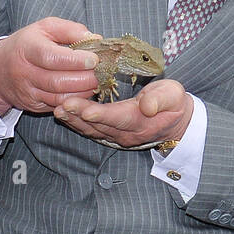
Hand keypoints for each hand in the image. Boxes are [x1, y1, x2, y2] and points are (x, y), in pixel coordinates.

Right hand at [0, 17, 99, 114]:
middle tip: (103, 73)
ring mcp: (28, 91)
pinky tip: (87, 91)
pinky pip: (58, 106)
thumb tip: (95, 39)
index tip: (95, 59)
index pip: (51, 57)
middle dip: (85, 78)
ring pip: (59, 97)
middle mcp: (24, 72)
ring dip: (83, 91)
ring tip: (98, 82)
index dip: (75, 60)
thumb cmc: (28, 44)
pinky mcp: (33, 105)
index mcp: (27, 49)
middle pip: (57, 81)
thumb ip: (70, 30)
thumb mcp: (45, 28)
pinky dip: (76, 101)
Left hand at [54, 79, 193, 148]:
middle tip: (62, 105)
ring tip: (58, 110)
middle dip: (80, 116)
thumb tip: (146, 105)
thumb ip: (161, 99)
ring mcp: (117, 137)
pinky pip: (90, 131)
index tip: (86, 109)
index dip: (102, 114)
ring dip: (74, 121)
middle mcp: (127, 134)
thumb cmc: (173, 102)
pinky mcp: (110, 135)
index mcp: (143, 122)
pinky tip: (64, 115)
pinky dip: (76, 124)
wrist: (175, 122)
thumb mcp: (174, 95)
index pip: (120, 118)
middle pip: (101, 125)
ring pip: (92, 130)